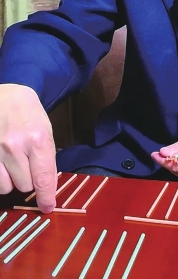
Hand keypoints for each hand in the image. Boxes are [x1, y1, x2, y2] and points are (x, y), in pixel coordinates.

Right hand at [0, 84, 56, 212]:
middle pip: (25, 185)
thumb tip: (46, 187)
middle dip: (27, 178)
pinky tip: (2, 163)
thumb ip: (46, 158)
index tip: (48, 207)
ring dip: (10, 179)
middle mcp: (15, 146)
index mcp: (37, 139)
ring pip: (5, 187)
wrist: (5, 95)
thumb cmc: (28, 113)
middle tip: (26, 162)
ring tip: (12, 161)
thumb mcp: (45, 130)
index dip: (46, 197)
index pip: (43, 178)